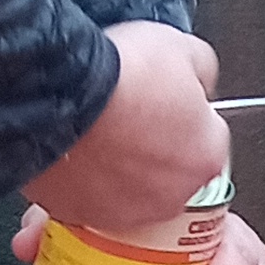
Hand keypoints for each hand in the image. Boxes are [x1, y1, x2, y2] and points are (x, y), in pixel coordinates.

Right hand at [17, 20, 227, 253]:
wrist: (58, 95)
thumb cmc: (118, 76)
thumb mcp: (181, 48)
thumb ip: (202, 72)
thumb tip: (197, 78)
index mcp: (207, 156)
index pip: (206, 137)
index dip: (183, 113)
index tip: (164, 100)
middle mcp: (173, 194)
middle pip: (170, 171)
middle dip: (153, 148)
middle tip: (129, 117)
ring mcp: (126, 212)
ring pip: (130, 190)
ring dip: (120, 167)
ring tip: (100, 133)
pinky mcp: (82, 216)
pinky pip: (89, 198)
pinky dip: (84, 179)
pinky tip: (75, 150)